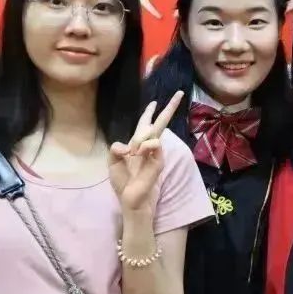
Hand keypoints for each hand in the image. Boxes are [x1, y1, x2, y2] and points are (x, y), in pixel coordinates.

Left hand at [109, 91, 184, 213]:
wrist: (130, 199)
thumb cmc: (122, 182)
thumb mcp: (112, 162)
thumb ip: (116, 149)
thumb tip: (128, 145)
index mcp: (137, 145)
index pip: (145, 125)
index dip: (149, 113)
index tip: (154, 102)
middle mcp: (148, 147)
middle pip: (161, 123)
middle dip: (169, 108)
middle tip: (180, 93)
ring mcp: (156, 153)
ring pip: (153, 132)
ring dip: (140, 138)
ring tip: (132, 153)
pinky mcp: (159, 160)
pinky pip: (154, 144)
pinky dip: (144, 145)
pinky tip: (137, 152)